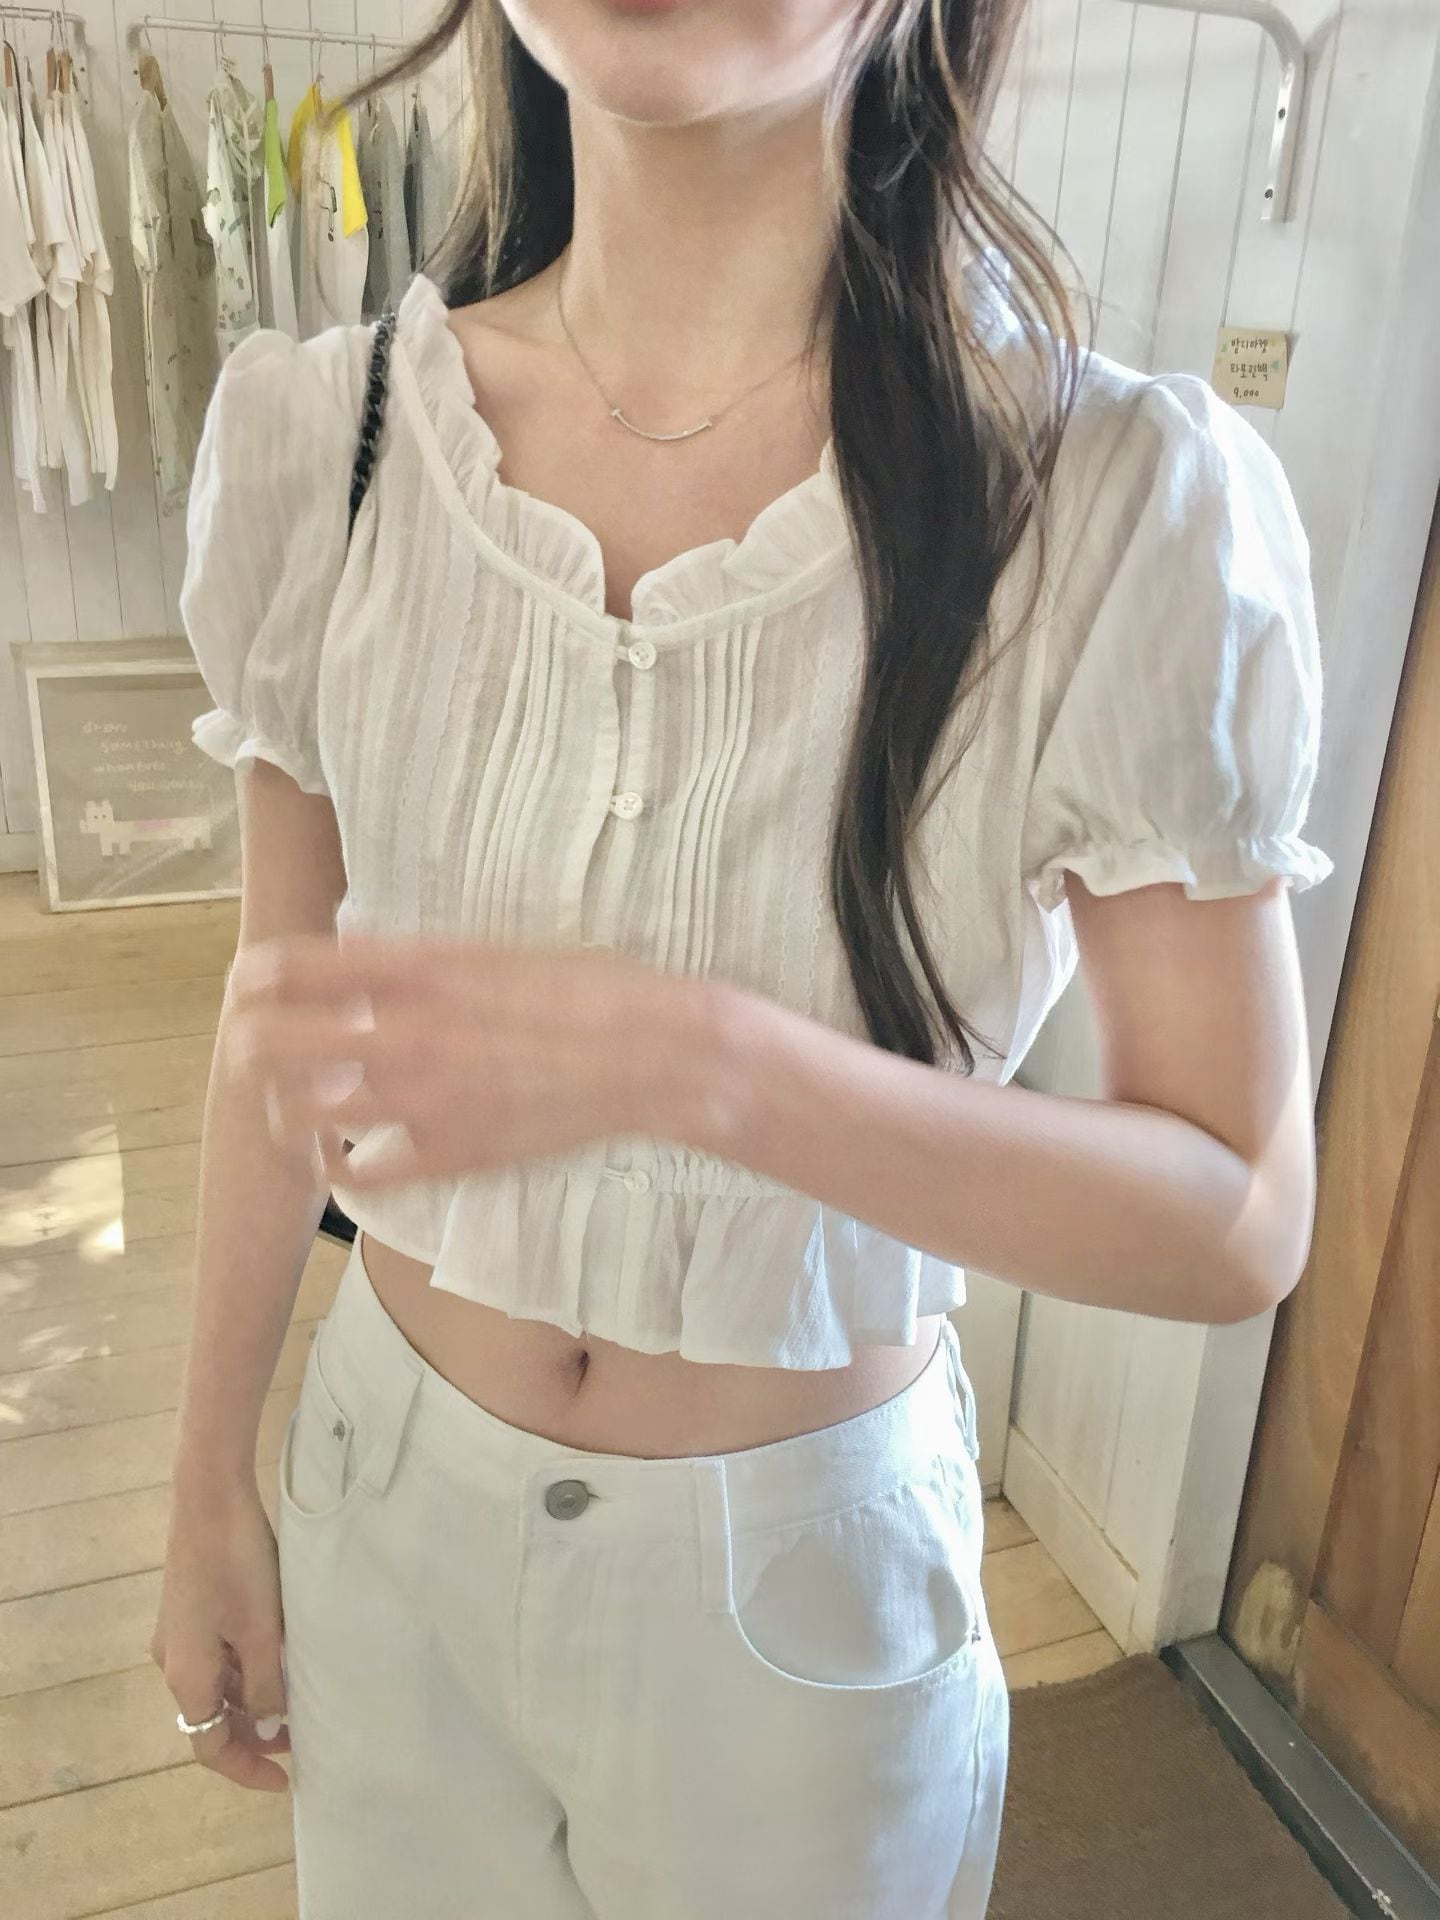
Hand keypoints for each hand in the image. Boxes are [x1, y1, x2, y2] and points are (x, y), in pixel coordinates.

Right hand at [150, 1477, 290, 1793]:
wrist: (209, 1498)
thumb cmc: (237, 1565)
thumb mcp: (261, 1631)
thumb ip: (264, 1686)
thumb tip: (265, 1729)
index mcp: (187, 1676)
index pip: (210, 1747)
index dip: (248, 1768)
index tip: (286, 1779)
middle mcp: (173, 1661)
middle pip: (210, 1718)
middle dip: (252, 1734)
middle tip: (299, 1735)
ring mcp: (178, 1633)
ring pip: (215, 1686)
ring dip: (250, 1699)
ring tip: (295, 1696)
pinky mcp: (188, 1608)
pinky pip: (216, 1657)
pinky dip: (243, 1669)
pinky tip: (275, 1654)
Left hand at [224, 931, 720, 1189]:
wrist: (651, 1053)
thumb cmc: (585, 989)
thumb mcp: (489, 949)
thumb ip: (413, 961)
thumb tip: (349, 962)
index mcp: (416, 969)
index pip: (285, 967)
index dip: (250, 979)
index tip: (250, 987)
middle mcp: (404, 1031)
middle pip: (266, 1043)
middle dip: (246, 1046)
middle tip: (255, 1051)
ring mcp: (422, 1100)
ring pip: (298, 1115)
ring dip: (282, 1110)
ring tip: (293, 1108)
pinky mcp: (448, 1155)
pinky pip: (359, 1175)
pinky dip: (340, 1167)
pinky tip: (346, 1155)